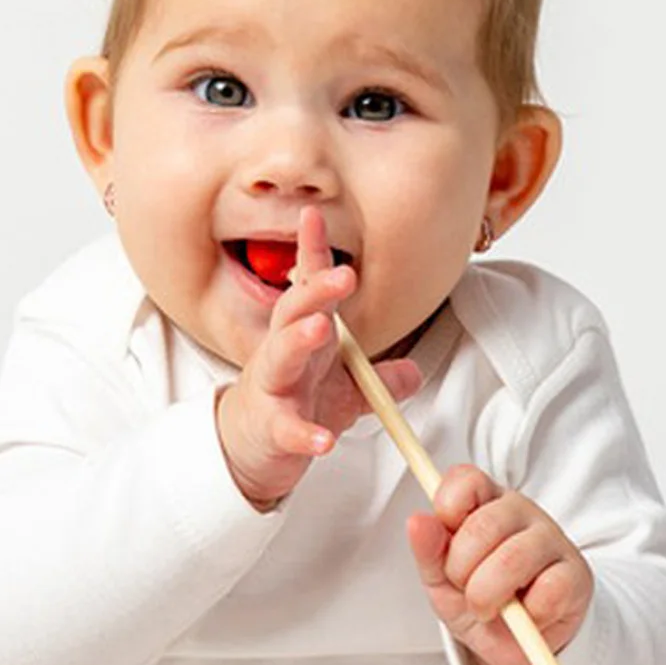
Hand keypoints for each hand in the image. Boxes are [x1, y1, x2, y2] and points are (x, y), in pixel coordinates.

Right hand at [215, 205, 422, 509]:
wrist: (250, 448)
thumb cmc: (292, 405)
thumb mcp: (343, 391)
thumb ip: (378, 380)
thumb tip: (416, 372)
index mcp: (303, 336)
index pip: (308, 288)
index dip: (312, 253)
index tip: (313, 216)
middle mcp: (283, 355)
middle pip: (294, 314)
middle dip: (316, 292)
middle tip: (344, 276)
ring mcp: (273, 390)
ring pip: (281, 358)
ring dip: (300, 341)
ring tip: (321, 329)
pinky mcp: (270, 429)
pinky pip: (287, 429)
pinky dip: (305, 434)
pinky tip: (324, 439)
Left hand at [407, 465, 593, 664]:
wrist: (515, 645)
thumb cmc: (480, 600)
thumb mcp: (441, 581)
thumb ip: (428, 551)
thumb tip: (418, 521)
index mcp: (484, 502)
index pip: (465, 480)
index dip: (447, 510)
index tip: (446, 543)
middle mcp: (520, 511)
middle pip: (482, 527)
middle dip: (461, 571)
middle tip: (466, 591)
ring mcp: (552, 539)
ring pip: (512, 559)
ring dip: (488, 596)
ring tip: (489, 610)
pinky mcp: (576, 574)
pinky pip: (547, 592)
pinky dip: (528, 615)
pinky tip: (526, 617)